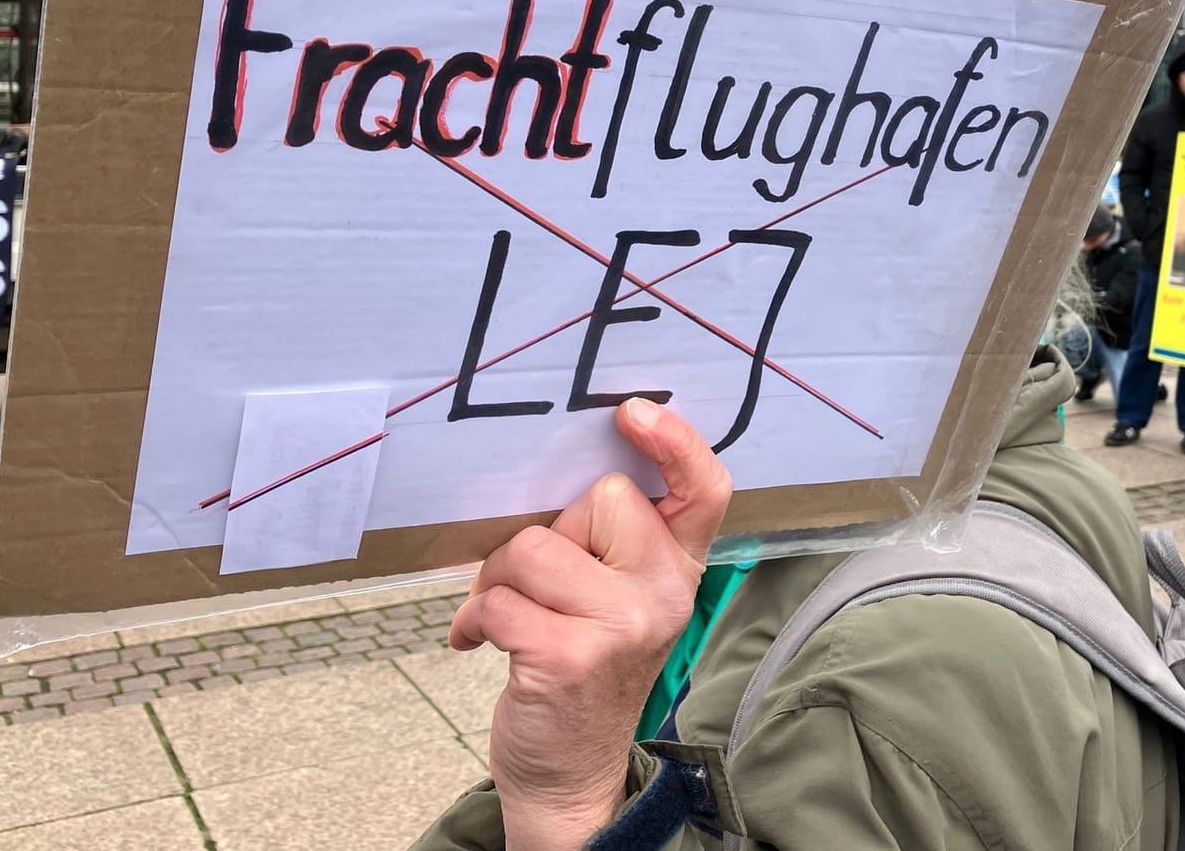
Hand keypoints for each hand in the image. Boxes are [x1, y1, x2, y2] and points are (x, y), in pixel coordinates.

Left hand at [449, 398, 732, 849]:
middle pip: (600, 499)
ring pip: (536, 546)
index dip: (677, 442)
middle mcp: (665, 593)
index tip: (635, 412)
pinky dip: (478, 620)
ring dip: (500, 581)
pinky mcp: (571, 656)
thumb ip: (612, 543)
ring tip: (506, 618)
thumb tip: (559, 478)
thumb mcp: (619, 601)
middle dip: (552, 534)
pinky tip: (483, 644)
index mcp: (680, 569)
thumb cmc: (582, 666)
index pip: (706, 488)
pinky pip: (501, 599)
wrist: (569, 772)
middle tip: (543, 584)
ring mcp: (624, 625)